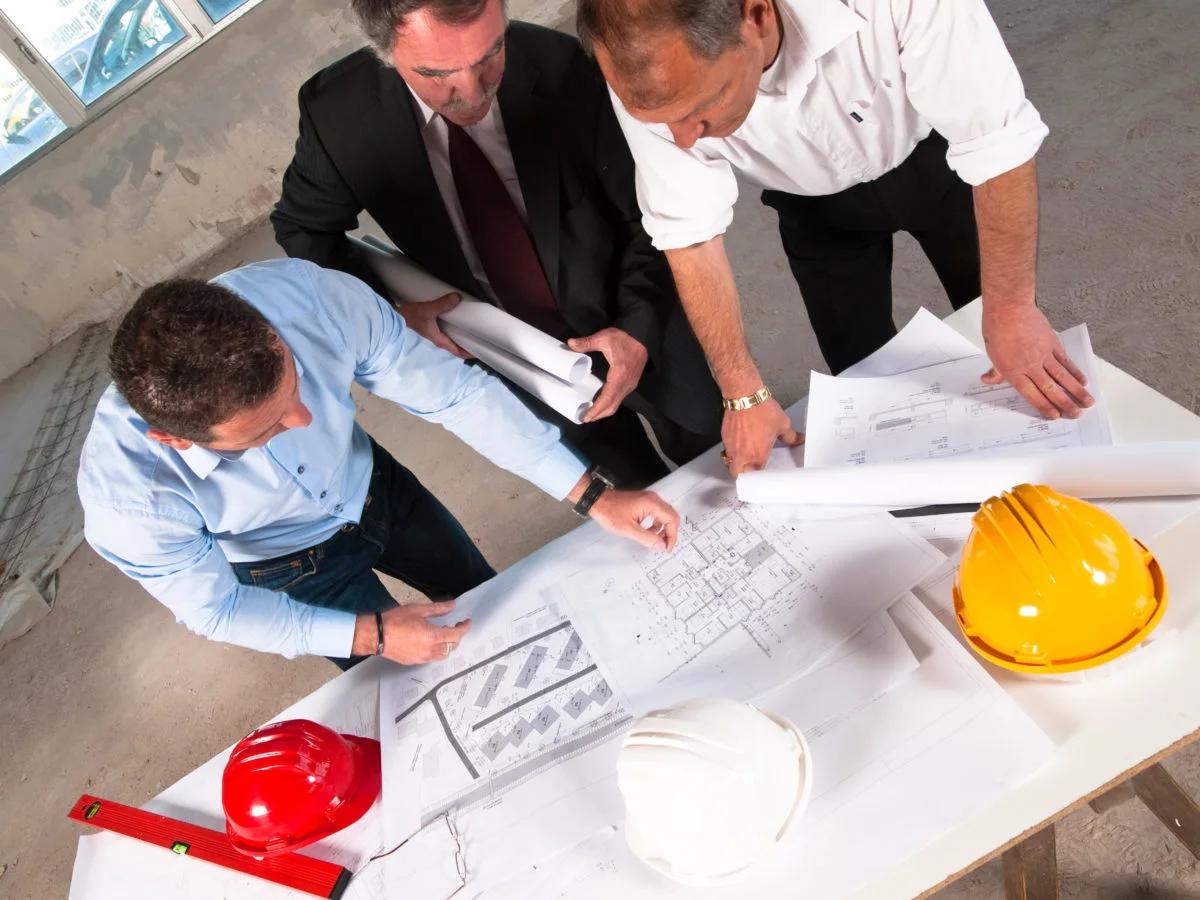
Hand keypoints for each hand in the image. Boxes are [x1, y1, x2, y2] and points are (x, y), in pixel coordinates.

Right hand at [351, 600, 470, 663]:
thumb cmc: (395, 620)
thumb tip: (452, 606)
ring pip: (442, 655)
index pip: (456, 635)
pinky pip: (431, 658)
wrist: (376, 635)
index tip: (467, 622)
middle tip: (453, 626)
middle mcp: (430, 651)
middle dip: (456, 637)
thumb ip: (438, 609)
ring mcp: (421, 658)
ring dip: (447, 645)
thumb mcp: (418, 610)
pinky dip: (436, 650)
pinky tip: (429, 641)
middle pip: (452, 647)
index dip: (464, 628)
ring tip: (441, 634)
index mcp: (432, 637)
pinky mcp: (413, 662)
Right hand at [396, 292, 470, 359]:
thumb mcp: (427, 310)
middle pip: (455, 346)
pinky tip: (451, 321)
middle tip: (477, 337)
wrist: (389, 321)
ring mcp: (430, 337)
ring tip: (467, 328)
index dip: (470, 353)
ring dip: (457, 336)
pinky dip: (449, 329)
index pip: (458, 352)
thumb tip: (457, 298)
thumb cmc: (407, 319)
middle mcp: (436, 342)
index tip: (480, 351)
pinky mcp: (426, 330)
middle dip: (465, 343)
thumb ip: (443, 304)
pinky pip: (442, 332)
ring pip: (448, 339)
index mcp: (439, 341)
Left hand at [567, 328, 648, 421]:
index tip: (587, 416)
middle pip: (613, 405)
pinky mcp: (630, 384)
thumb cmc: (623, 338)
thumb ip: (586, 342)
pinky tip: (600, 404)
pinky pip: (619, 398)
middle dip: (599, 414)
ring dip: (604, 411)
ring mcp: (630, 385)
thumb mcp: (604, 337)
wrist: (642, 337)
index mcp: (619, 373)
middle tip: (584, 418)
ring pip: (617, 403)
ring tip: (590, 414)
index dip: (597, 409)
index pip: (608, 397)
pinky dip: (609, 404)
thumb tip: (569, 343)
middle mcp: (626, 383)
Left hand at [588, 489, 679, 550]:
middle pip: (672, 516)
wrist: (598, 501)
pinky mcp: (644, 502)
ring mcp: (649, 499)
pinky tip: (649, 532)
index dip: (672, 535)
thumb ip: (647, 538)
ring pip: (665, 515)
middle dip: (670, 532)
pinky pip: (657, 513)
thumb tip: (660, 545)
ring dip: (663, 528)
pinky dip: (656, 524)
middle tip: (665, 545)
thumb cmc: (609, 512)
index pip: (671, 520)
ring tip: (656, 541)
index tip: (667, 547)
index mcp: (651, 503)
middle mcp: (653, 499)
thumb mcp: (628, 529)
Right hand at [720, 398, 802, 475]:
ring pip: (730, 461)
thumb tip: (798, 439)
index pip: (756, 474)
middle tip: (750, 468)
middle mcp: (742, 454)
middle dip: (743, 473)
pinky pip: (726, 449)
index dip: (759, 474)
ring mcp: (731, 446)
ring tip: (744, 454)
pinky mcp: (724, 437)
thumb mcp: (782, 424)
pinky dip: (732, 448)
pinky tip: (740, 441)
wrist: (744, 397)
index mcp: (758, 455)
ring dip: (736, 461)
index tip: (762, 470)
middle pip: (738, 474)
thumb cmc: (761, 410)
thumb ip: (791, 436)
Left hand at [981, 304, 1093, 418]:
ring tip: (1088, 402)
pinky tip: (1083, 381)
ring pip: (1063, 377)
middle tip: (1076, 414)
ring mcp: (1044, 355)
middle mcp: (1031, 366)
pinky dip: (1075, 372)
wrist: (1009, 309)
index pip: (1031, 394)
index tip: (1055, 416)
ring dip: (1077, 391)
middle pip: (1051, 389)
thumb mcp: (992, 354)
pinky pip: (1066, 361)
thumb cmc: (998, 330)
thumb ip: (995, 371)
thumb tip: (987, 380)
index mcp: (1014, 372)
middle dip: (1065, 404)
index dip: (1044, 406)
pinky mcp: (1053, 344)